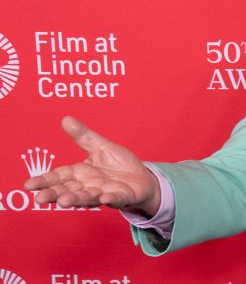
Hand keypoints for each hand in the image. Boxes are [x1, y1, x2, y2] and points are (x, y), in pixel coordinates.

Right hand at [24, 116, 160, 215]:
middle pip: (69, 190)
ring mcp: (104, 192)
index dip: (45, 181)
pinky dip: (111, 200)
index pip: (59, 176)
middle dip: (55, 194)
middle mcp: (89, 185)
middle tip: (40, 200)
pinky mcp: (122, 196)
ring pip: (88, 197)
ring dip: (76, 199)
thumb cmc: (119, 164)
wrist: (143, 177)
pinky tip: (105, 199)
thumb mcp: (100, 146)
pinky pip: (116, 199)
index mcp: (81, 173)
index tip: (28, 185)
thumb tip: (65, 119)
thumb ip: (83, 136)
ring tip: (65, 201)